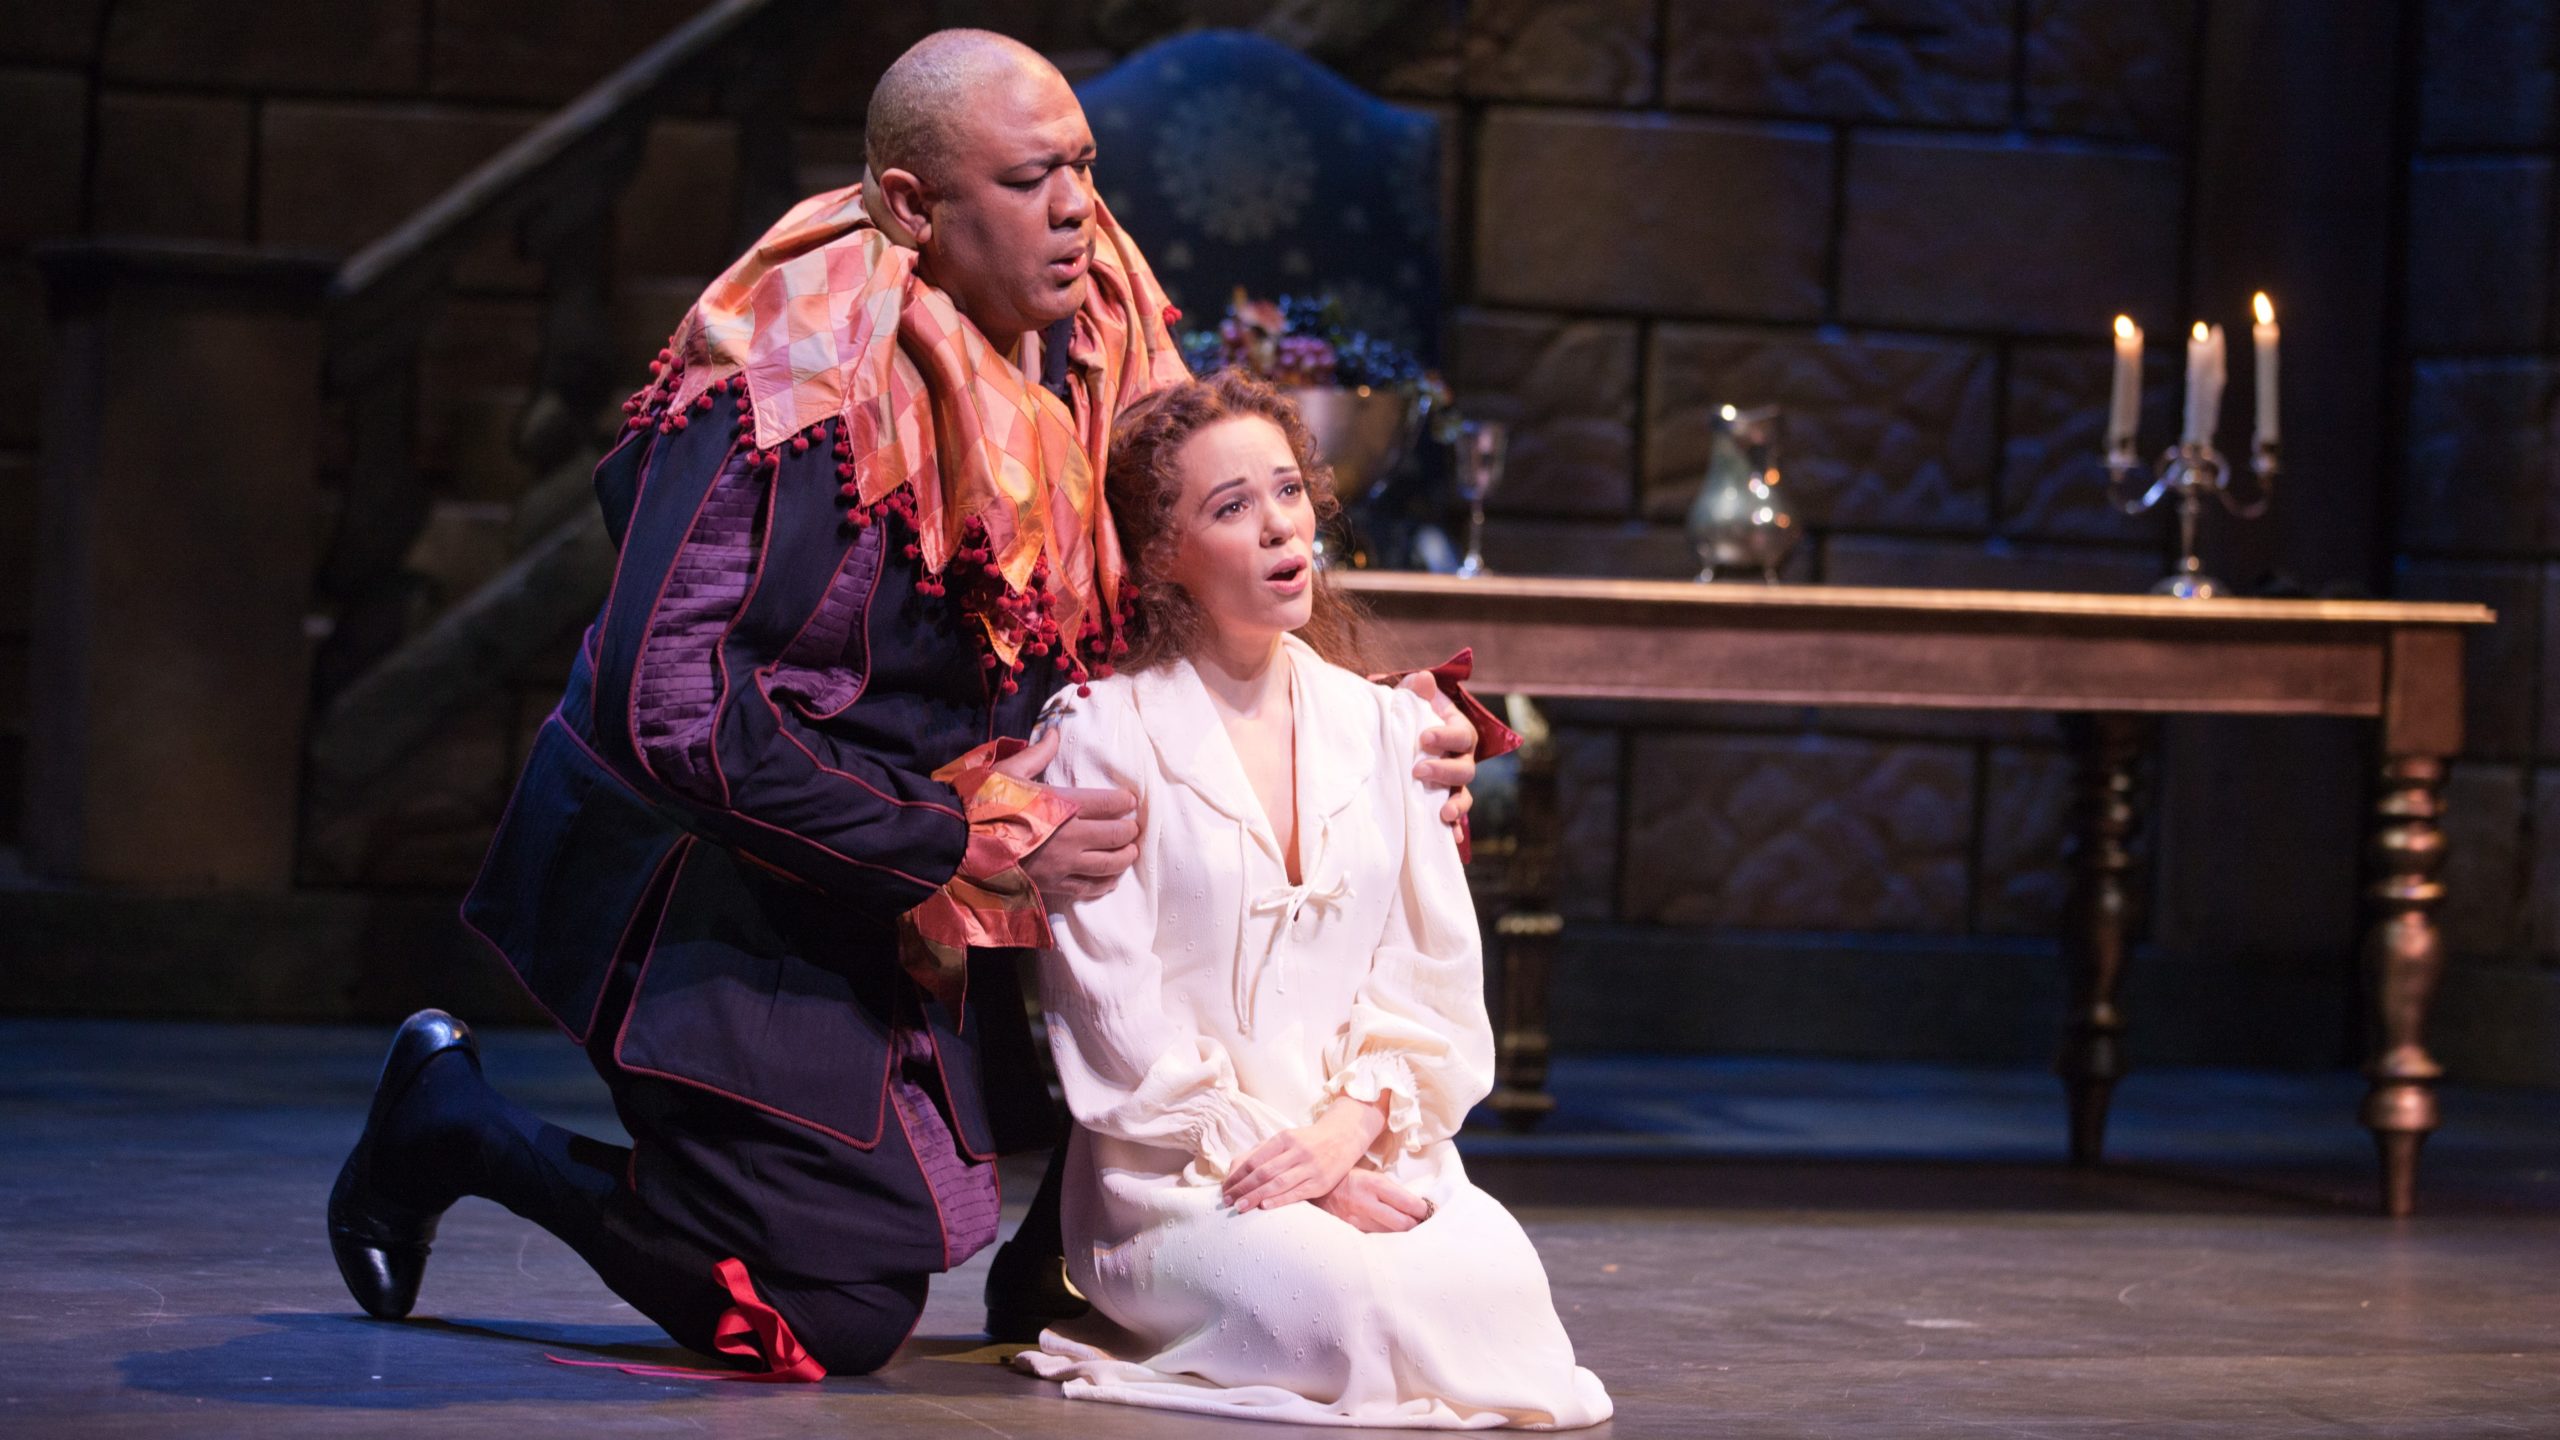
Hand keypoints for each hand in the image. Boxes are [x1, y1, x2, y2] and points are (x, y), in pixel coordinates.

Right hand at [994, 731, 1138, 902]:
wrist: (956, 845)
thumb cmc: (980, 804)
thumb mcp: (1008, 771)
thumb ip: (1037, 753)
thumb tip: (1054, 731)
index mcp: (1062, 805)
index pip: (1109, 803)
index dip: (1125, 801)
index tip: (1130, 799)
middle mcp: (1070, 837)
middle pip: (1117, 835)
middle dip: (1130, 829)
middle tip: (1133, 825)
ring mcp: (1063, 865)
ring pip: (1110, 864)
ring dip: (1125, 856)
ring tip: (1130, 850)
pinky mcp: (1053, 886)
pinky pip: (1089, 888)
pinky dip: (1106, 882)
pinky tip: (1111, 877)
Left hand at [1221, 1100, 1386, 1212]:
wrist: (1343, 1137)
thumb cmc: (1307, 1142)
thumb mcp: (1285, 1139)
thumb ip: (1260, 1152)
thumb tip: (1234, 1170)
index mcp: (1283, 1138)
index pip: (1254, 1160)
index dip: (1237, 1176)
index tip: (1224, 1190)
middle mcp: (1296, 1151)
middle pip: (1263, 1173)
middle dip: (1242, 1189)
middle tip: (1227, 1202)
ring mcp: (1310, 1167)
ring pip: (1278, 1183)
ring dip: (1256, 1197)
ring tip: (1240, 1208)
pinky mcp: (1321, 1182)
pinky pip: (1297, 1193)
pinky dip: (1280, 1200)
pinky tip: (1265, 1206)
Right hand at [1312, 1170, 1433, 1233]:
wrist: (1314, 1189)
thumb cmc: (1347, 1179)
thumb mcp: (1370, 1175)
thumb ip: (1390, 1191)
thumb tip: (1415, 1205)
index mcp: (1374, 1184)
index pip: (1409, 1203)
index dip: (1423, 1210)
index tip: (1427, 1210)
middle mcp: (1366, 1203)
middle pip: (1403, 1224)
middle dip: (1415, 1225)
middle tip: (1420, 1223)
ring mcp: (1356, 1221)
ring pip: (1390, 1235)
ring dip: (1401, 1234)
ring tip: (1405, 1228)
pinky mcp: (1349, 1232)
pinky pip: (1374, 1239)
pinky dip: (1384, 1238)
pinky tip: (1387, 1234)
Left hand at [1398, 671, 1476, 826]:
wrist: (1409, 737)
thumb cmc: (1412, 716)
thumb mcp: (1412, 700)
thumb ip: (1416, 690)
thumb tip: (1423, 679)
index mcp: (1459, 732)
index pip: (1461, 734)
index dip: (1445, 736)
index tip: (1423, 738)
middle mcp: (1463, 759)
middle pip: (1465, 769)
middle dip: (1444, 771)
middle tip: (1418, 771)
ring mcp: (1456, 784)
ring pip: (1464, 796)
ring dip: (1456, 805)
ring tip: (1443, 813)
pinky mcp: (1446, 802)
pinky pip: (1456, 819)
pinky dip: (1454, 829)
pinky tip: (1451, 839)